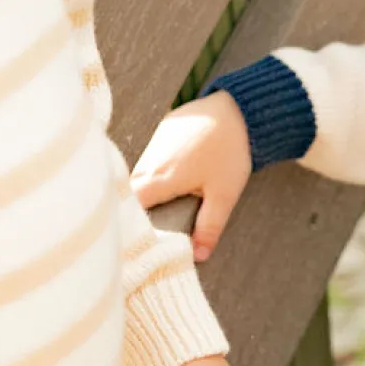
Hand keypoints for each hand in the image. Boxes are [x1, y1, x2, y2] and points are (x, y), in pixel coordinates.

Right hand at [133, 92, 251, 260]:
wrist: (237, 109)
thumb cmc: (230, 152)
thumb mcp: (224, 195)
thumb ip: (209, 226)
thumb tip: (198, 256)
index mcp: (160, 179)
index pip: (128, 206)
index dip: (127, 222)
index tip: (132, 235)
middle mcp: (150, 160)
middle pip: (130, 190)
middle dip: (135, 206)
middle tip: (146, 223)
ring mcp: (155, 142)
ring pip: (140, 170)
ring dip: (146, 185)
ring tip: (160, 200)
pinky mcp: (163, 129)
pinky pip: (151, 153)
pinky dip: (156, 166)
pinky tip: (172, 172)